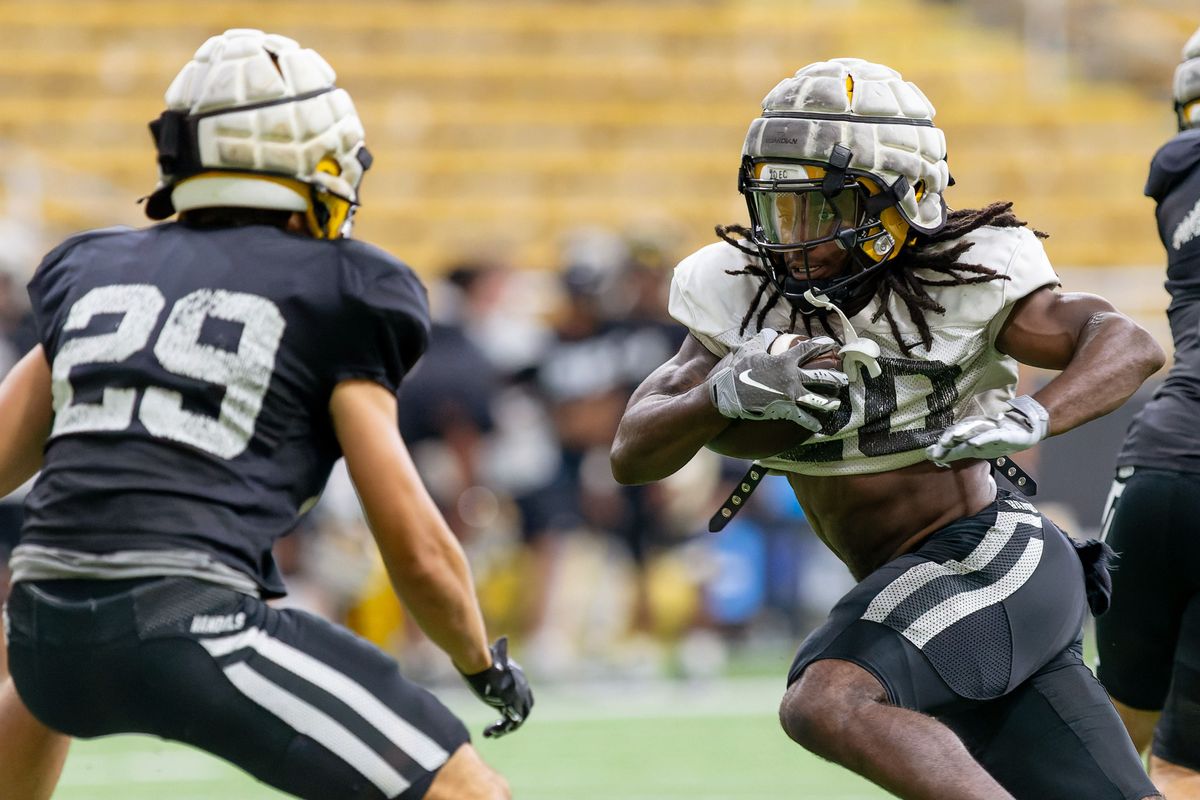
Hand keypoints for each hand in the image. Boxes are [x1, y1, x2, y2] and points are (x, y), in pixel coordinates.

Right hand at [460, 637, 533, 737]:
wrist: (480, 662)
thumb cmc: (483, 658)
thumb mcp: (494, 657)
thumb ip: (498, 657)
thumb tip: (502, 640)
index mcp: (519, 677)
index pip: (526, 696)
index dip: (518, 706)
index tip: (504, 714)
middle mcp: (521, 687)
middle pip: (525, 708)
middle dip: (514, 719)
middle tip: (500, 727)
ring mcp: (516, 696)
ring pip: (518, 719)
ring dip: (506, 728)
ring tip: (492, 733)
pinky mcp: (508, 704)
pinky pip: (510, 723)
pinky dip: (500, 730)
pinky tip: (488, 733)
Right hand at [705, 329, 847, 430]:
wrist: (728, 394)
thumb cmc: (737, 371)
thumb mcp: (749, 350)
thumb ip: (762, 341)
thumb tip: (770, 334)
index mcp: (784, 360)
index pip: (809, 349)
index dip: (822, 345)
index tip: (832, 344)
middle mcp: (792, 377)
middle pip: (822, 376)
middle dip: (836, 377)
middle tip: (844, 378)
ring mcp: (790, 395)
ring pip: (818, 399)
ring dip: (830, 401)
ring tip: (837, 402)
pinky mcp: (785, 410)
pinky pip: (804, 418)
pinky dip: (812, 423)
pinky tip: (819, 425)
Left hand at [926, 395, 1048, 465]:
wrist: (1026, 430)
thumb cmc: (999, 438)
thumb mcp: (979, 448)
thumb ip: (960, 452)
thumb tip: (938, 458)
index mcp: (971, 437)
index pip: (953, 441)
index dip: (942, 448)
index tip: (928, 454)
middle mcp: (978, 432)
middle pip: (960, 434)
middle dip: (946, 441)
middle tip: (934, 449)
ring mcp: (990, 431)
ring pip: (972, 431)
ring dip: (960, 435)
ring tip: (948, 441)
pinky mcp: (1003, 433)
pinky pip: (992, 435)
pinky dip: (982, 439)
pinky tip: (973, 443)